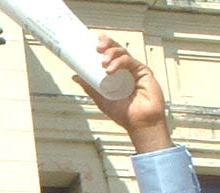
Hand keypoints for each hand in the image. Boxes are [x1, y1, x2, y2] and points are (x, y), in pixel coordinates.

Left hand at [74, 35, 172, 153]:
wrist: (140, 123)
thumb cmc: (124, 114)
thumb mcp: (102, 100)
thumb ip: (90, 87)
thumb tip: (75, 76)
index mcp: (117, 74)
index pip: (109, 56)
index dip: (103, 46)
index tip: (93, 42)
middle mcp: (126, 70)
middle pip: (117, 50)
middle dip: (107, 44)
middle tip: (97, 47)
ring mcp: (135, 70)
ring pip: (123, 53)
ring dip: (111, 53)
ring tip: (103, 63)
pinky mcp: (143, 71)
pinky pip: (130, 61)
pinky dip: (119, 62)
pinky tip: (110, 69)